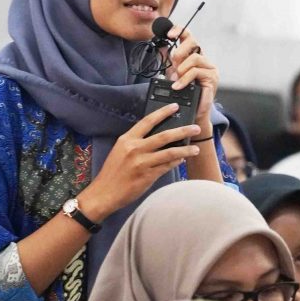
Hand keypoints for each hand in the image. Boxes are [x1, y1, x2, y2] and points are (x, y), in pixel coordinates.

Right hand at [80, 104, 202, 219]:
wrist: (103, 193)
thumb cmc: (112, 173)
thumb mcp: (120, 151)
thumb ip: (136, 143)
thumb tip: (157, 137)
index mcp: (127, 140)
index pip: (147, 121)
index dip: (163, 113)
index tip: (175, 107)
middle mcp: (135, 149)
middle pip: (164, 135)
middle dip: (183, 131)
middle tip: (195, 128)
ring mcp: (142, 162)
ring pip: (170, 152)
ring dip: (186, 150)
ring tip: (196, 148)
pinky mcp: (147, 175)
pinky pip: (167, 166)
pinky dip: (176, 162)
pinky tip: (182, 160)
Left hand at [166, 27, 218, 127]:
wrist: (193, 113)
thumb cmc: (184, 95)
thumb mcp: (174, 75)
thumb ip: (171, 63)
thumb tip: (163, 48)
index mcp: (194, 56)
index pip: (189, 37)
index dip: (179, 30)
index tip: (169, 33)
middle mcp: (203, 60)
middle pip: (193, 42)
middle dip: (180, 50)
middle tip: (174, 62)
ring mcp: (210, 68)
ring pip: (194, 58)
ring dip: (181, 69)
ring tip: (177, 80)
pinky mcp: (212, 77)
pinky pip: (196, 71)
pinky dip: (184, 79)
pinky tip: (178, 86)